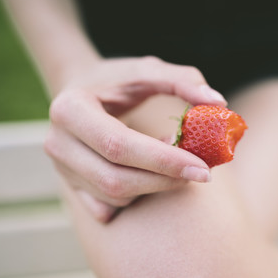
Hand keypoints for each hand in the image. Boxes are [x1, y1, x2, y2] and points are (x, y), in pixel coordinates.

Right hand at [44, 56, 226, 221]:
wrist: (80, 91)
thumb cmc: (117, 79)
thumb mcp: (147, 70)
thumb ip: (183, 80)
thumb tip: (219, 103)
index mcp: (70, 109)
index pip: (119, 145)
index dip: (163, 160)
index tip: (203, 168)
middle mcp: (58, 143)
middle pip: (115, 179)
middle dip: (164, 181)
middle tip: (200, 172)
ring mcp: (60, 169)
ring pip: (114, 197)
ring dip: (154, 187)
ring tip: (176, 165)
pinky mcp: (69, 186)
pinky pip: (108, 207)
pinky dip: (138, 197)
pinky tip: (151, 177)